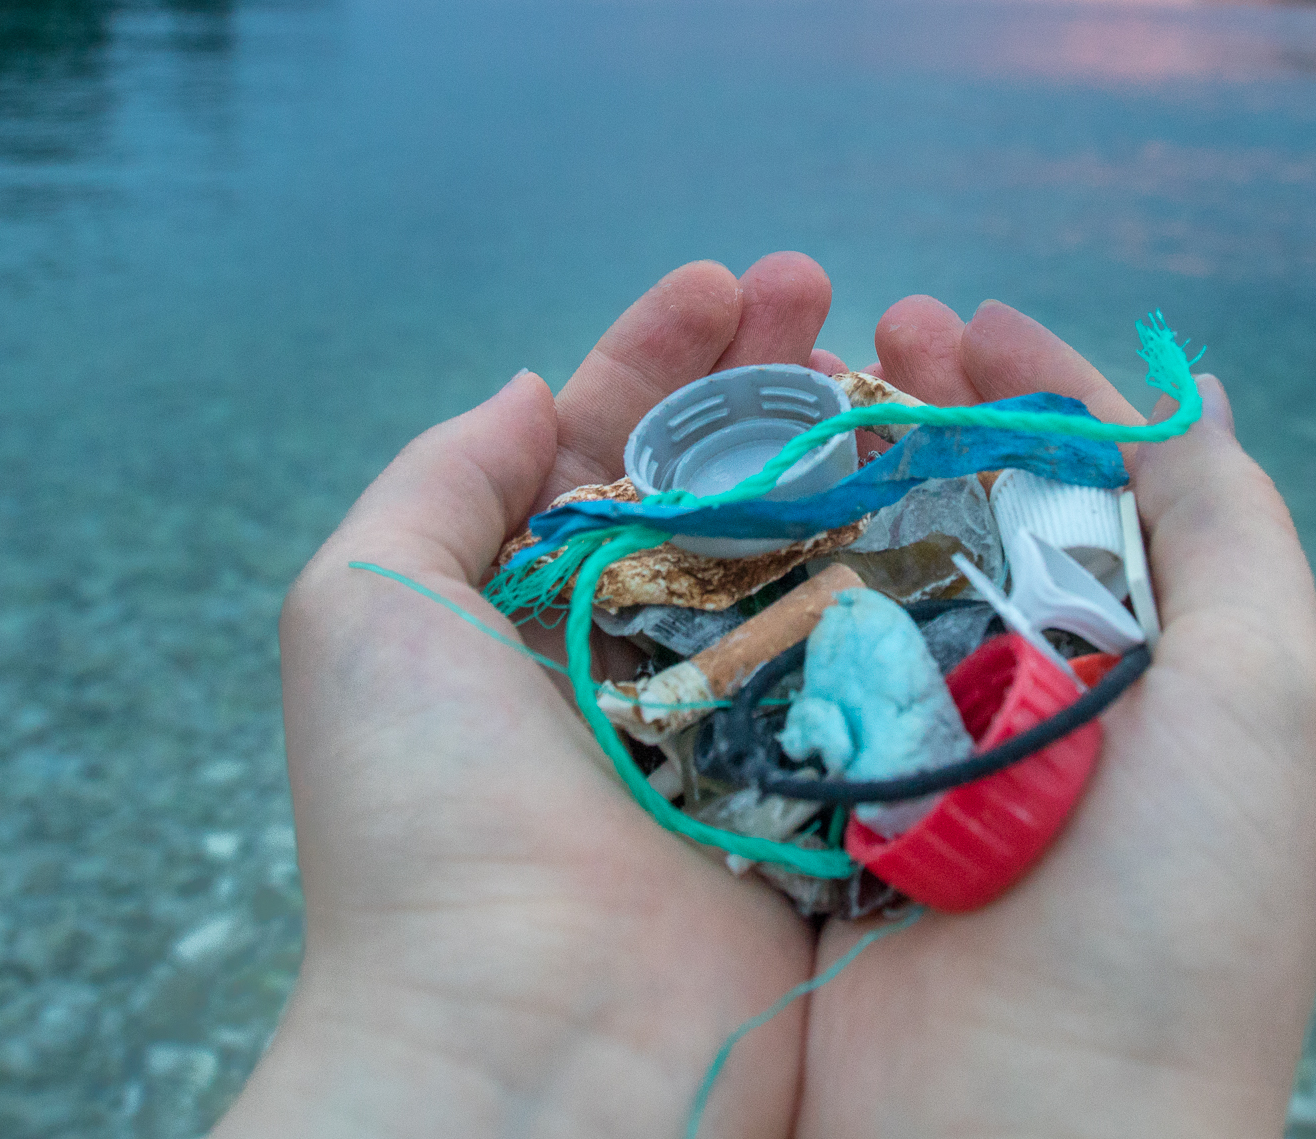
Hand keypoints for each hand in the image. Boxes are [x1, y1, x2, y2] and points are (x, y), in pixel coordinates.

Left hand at [216, 255, 842, 1138]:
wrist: (524, 1037)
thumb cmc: (422, 819)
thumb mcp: (362, 611)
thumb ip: (438, 482)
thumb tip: (531, 395)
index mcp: (527, 615)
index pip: (604, 448)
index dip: (663, 353)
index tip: (728, 278)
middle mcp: (637, 658)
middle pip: (725, 481)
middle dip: (774, 375)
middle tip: (835, 288)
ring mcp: (740, 722)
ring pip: (813, 552)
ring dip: (859, 448)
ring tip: (904, 356)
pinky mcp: (825, 789)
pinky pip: (882, 660)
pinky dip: (919, 571)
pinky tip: (953, 482)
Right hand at [795, 299, 1315, 1138]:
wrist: (1040, 1132)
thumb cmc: (1185, 909)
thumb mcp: (1268, 696)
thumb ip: (1230, 532)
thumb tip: (1197, 394)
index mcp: (1154, 671)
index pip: (1093, 488)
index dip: (1033, 387)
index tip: (964, 319)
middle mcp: (1041, 705)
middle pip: (973, 513)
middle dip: (922, 407)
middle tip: (866, 329)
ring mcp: (927, 760)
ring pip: (874, 577)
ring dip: (833, 479)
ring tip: (789, 394)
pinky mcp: (826, 816)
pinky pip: (789, 676)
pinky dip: (760, 592)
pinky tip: (729, 517)